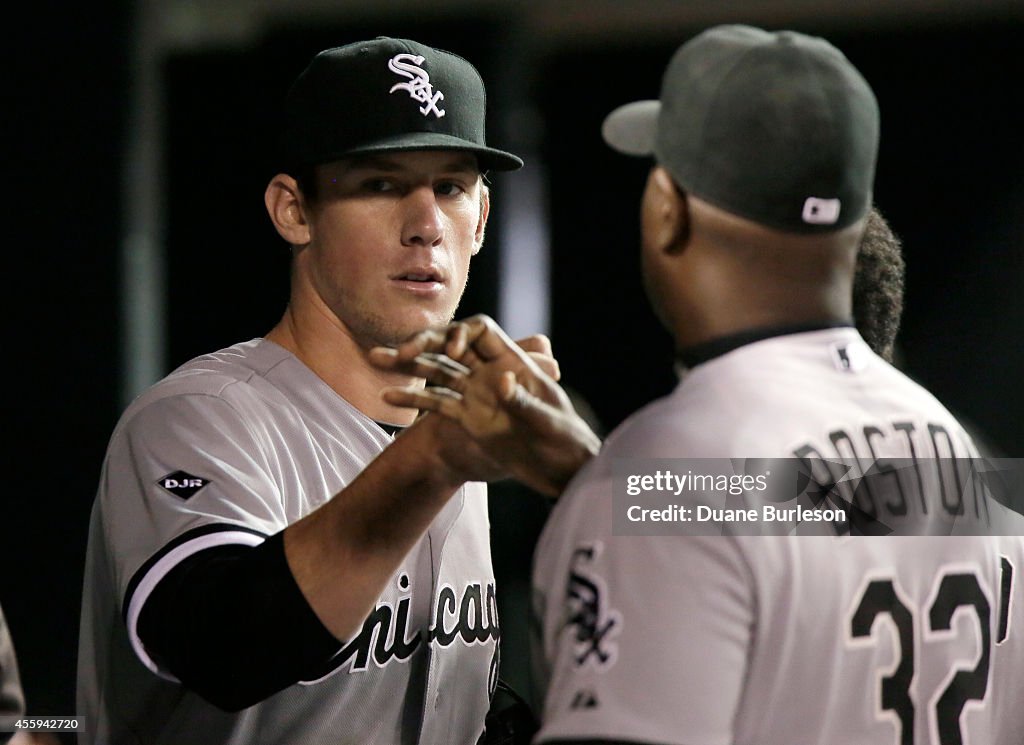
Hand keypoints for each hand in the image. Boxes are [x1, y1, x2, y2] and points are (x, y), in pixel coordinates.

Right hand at [369, 315, 600, 495]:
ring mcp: (475, 394)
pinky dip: (412, 399)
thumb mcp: (547, 425)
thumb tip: (502, 380)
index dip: (461, 334)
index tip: (448, 351)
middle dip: (423, 344)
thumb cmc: (565, 443)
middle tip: (400, 352)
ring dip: (407, 364)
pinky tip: (386, 397)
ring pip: (436, 372)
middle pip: (450, 347)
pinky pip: (435, 402)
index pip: (481, 332)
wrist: (560, 472)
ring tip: (376, 357)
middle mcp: (489, 372)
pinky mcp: (466, 417)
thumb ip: (524, 403)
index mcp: (513, 362)